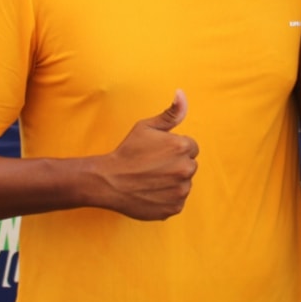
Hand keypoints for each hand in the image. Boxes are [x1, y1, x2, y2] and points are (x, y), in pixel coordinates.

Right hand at [95, 92, 199, 219]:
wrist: (109, 181)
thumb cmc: (127, 152)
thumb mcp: (146, 127)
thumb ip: (170, 113)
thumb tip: (181, 93)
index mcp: (182, 147)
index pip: (191, 147)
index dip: (174, 149)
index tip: (158, 153)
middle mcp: (186, 169)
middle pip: (189, 165)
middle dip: (176, 165)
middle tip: (153, 166)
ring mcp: (181, 190)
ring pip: (184, 183)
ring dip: (173, 182)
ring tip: (151, 179)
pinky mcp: (174, 207)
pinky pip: (177, 200)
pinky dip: (167, 198)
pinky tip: (151, 192)